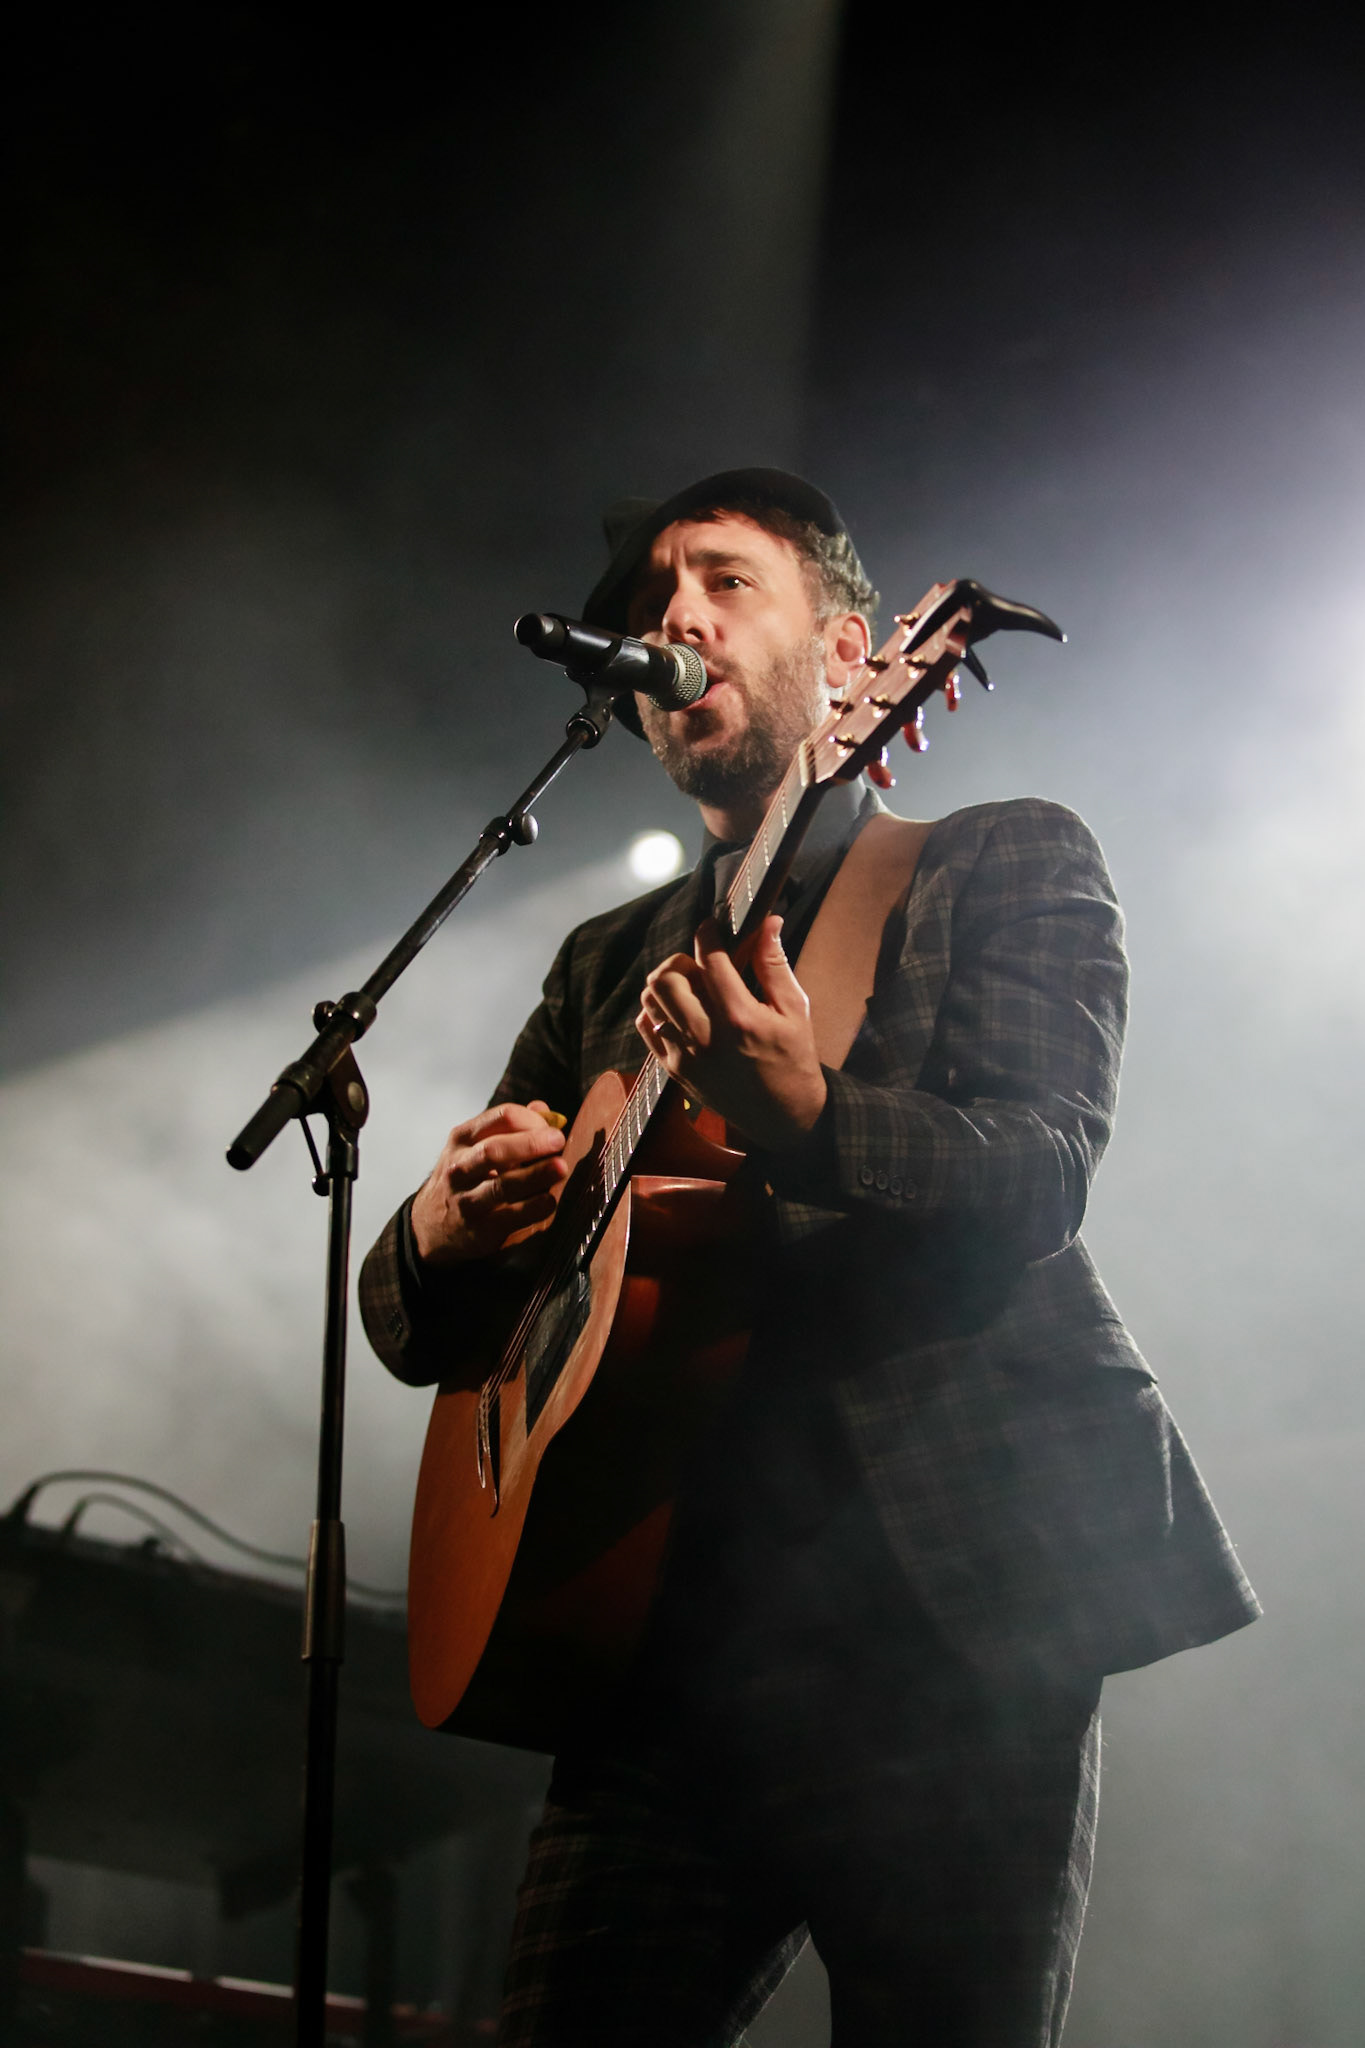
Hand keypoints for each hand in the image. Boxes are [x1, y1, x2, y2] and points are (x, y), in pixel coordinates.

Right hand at [410, 1101, 566, 1264]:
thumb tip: (544, 1110)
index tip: (553, 1129)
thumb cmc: (463, 1178)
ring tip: (560, 1168)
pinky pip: (511, 1217)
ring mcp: (467, 1200)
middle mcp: (460, 1168)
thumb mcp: (474, 1146)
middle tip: (558, 1141)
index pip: (502, 1118)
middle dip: (531, 1143)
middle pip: (495, 1150)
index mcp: (462, 1139)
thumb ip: (509, 1127)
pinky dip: (534, 1207)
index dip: (532, 1121)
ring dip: (535, 1175)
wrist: (431, 1225)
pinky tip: (549, 1200)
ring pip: (502, 1186)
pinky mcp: (480, 1230)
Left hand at [636, 915, 826, 1151]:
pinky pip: (646, 1027)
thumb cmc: (794, 1059)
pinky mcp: (673, 1070)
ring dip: (667, 985)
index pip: (709, 961)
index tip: (712, 927)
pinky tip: (682, 1012)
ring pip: (650, 1000)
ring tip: (692, 990)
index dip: (707, 934)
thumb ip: (774, 964)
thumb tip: (769, 922)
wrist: (783, 1117)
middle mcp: (706, 1037)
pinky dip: (657, 1011)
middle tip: (700, 967)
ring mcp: (685, 1056)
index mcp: (740, 1019)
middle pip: (666, 979)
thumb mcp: (795, 1010)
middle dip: (681, 961)